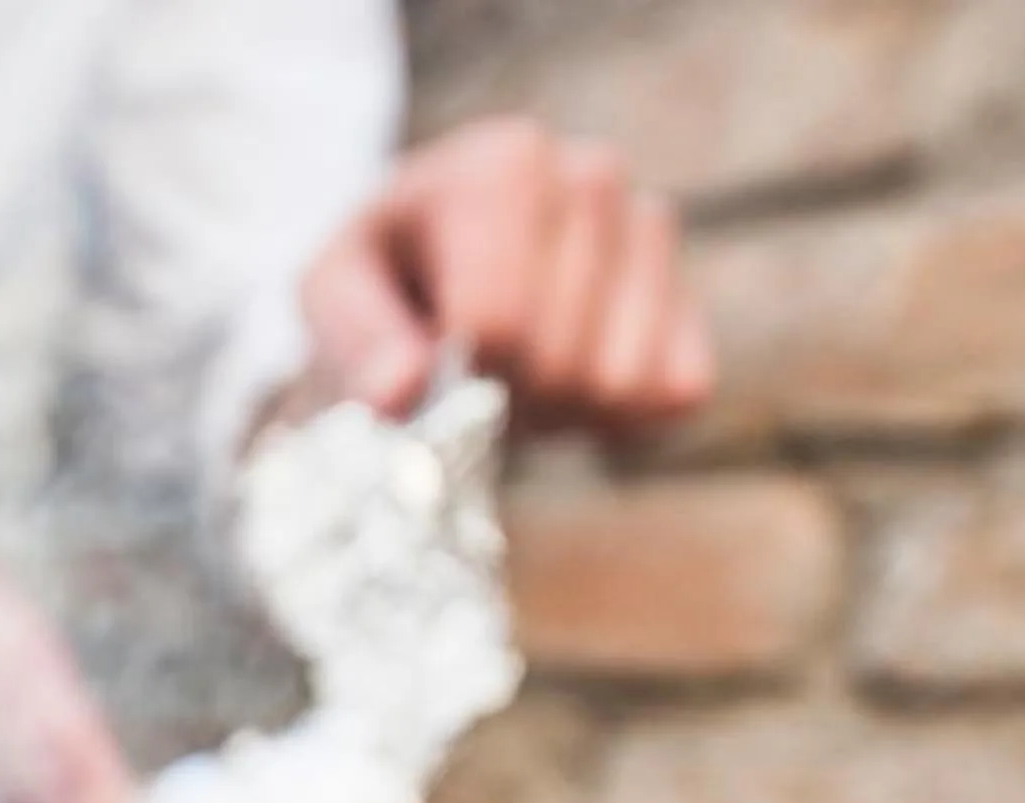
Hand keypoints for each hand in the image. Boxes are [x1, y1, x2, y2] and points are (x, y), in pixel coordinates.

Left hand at [296, 116, 713, 429]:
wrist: (440, 260)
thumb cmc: (384, 274)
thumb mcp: (334, 291)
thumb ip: (356, 339)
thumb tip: (398, 393)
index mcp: (504, 163)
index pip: (500, 324)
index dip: (460, 376)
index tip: (432, 366)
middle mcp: (592, 178)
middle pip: (558, 362)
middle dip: (506, 397)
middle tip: (469, 378)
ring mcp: (651, 231)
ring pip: (618, 385)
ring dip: (557, 411)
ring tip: (513, 369)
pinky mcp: (690, 297)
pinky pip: (672, 396)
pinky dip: (613, 416)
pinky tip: (566, 375)